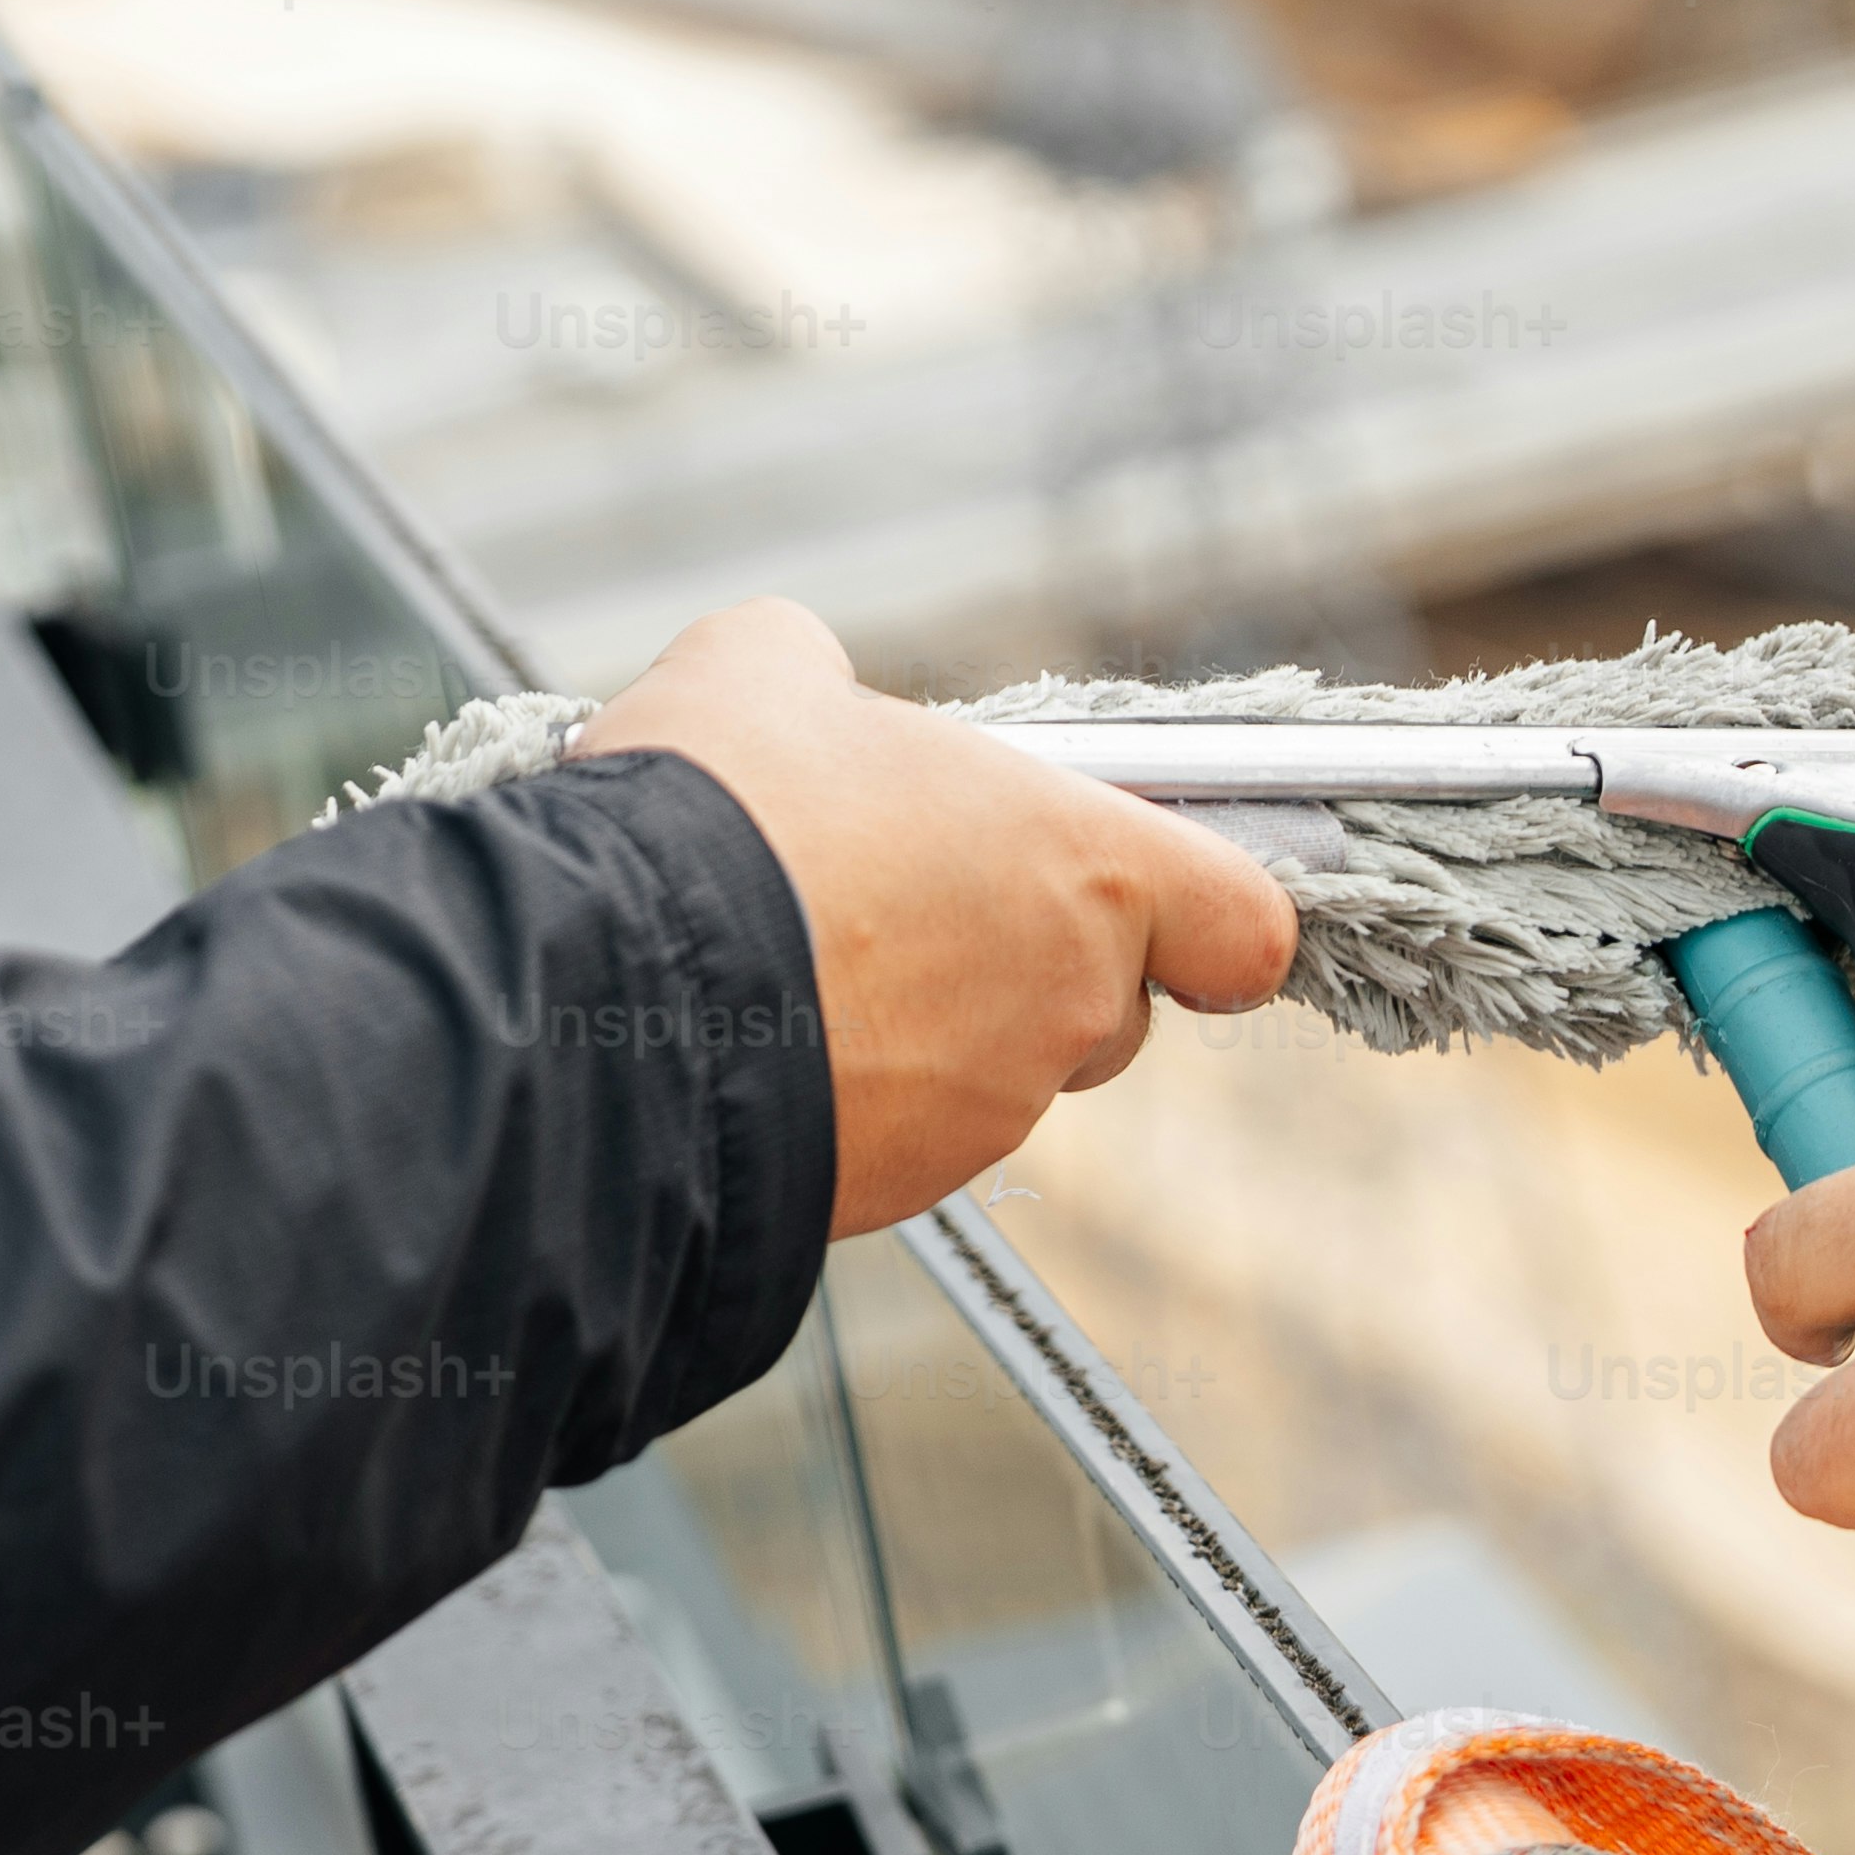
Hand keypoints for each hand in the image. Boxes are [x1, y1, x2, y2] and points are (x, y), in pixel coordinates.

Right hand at [583, 600, 1299, 1230]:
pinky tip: (759, 1029)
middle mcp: (1064, 1002)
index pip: (1244, 925)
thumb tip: (807, 687)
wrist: (610, 987)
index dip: (1211, 917)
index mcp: (1084, 867)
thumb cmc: (718, 814)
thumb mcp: (760, 666)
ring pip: (999, 1069)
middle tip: (908, 902)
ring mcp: (986, 1110)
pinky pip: (903, 1131)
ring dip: (930, 1023)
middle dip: (1026, 960)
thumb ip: (826, 675)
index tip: (1164, 905)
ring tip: (805, 958)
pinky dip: (853, 1087)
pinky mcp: (899, 1189)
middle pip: (1107, 1002)